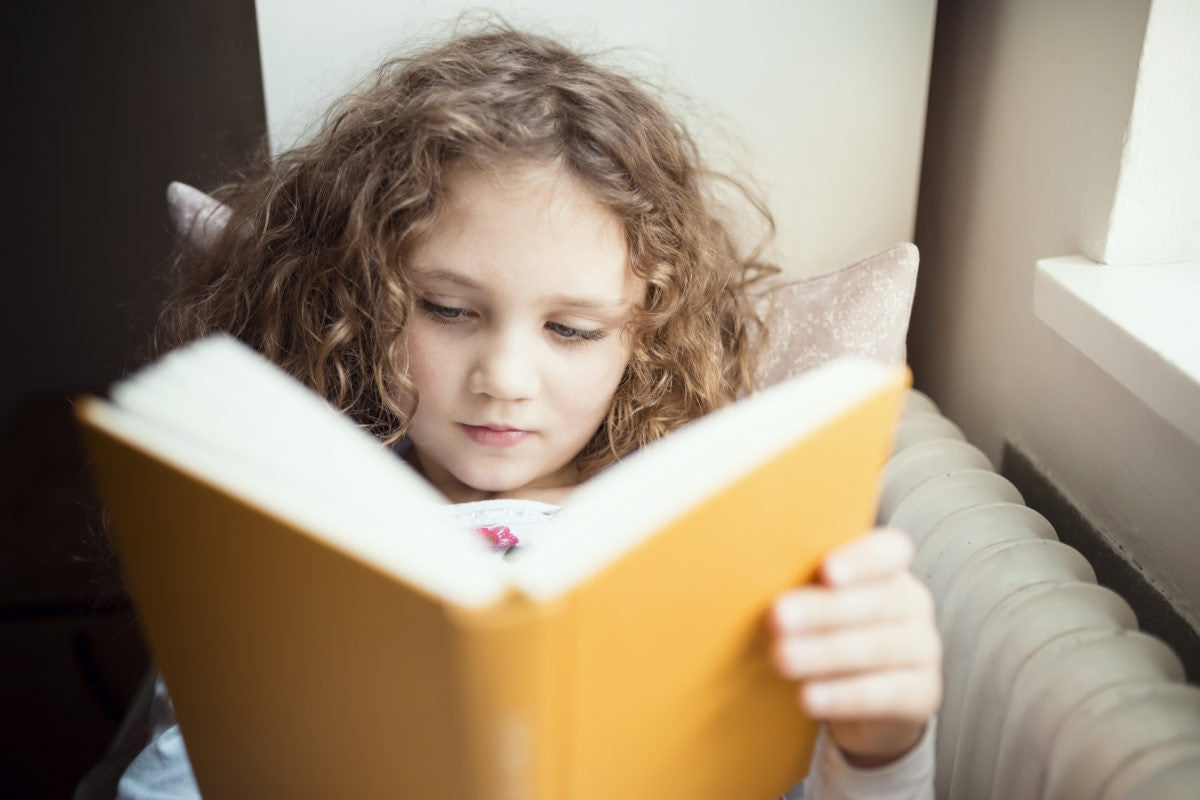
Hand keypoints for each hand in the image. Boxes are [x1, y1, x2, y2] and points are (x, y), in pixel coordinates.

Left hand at [769, 528, 941, 766]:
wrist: (861, 698)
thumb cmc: (829, 633)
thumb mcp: (817, 603)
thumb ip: (800, 584)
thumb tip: (746, 574)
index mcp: (888, 570)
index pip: (889, 551)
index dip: (861, 559)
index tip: (826, 571)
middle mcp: (913, 603)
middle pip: (876, 601)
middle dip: (823, 610)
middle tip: (778, 617)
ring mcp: (923, 648)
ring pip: (878, 647)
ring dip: (825, 653)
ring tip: (782, 658)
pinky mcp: (923, 693)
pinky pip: (886, 693)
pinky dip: (844, 696)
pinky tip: (809, 696)